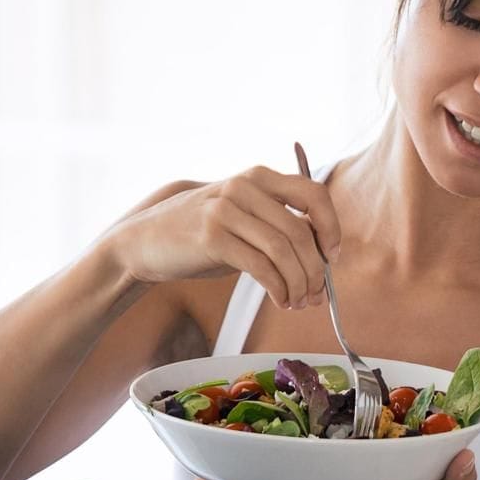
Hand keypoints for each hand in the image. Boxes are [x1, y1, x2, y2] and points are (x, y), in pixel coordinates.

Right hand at [99, 167, 341, 308]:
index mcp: (259, 177)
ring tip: (298, 302)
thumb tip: (323, 257)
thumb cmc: (203, 233)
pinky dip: (278, 288)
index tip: (333, 256)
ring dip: (298, 284)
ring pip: (283, 251)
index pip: (313, 194)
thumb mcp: (243, 216)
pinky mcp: (212, 236)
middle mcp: (244, 187)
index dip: (331, 227)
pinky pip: (261, 267)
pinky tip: (280, 300)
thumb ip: (278, 224)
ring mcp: (226, 209)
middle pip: (301, 231)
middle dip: (315, 270)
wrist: (146, 240)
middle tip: (317, 296)